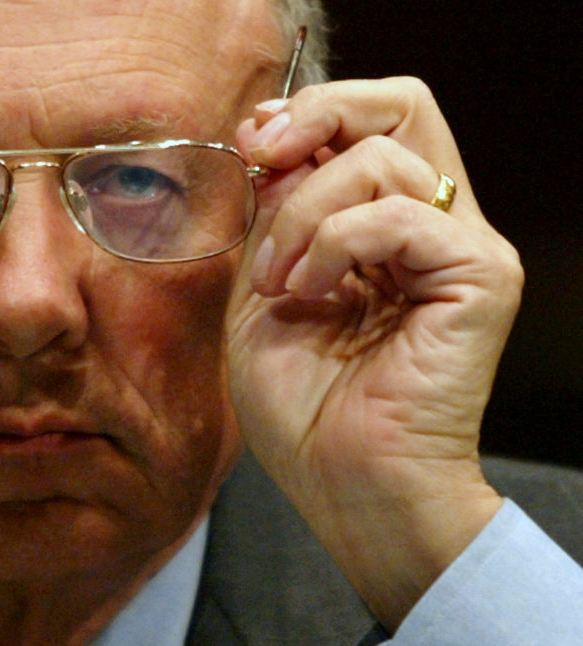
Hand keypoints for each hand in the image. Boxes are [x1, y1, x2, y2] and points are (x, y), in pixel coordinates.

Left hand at [225, 78, 521, 626]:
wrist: (345, 485)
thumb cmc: (303, 407)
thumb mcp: (262, 292)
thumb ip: (273, 220)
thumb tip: (275, 152)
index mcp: (382, 227)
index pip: (366, 125)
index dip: (306, 115)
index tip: (249, 143)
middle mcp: (431, 224)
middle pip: (403, 104)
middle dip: (321, 113)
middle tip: (266, 153)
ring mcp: (461, 246)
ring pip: (384, 157)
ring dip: (304, 212)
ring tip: (280, 281)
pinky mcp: (479, 276)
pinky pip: (400, 215)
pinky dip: (336, 244)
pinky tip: (311, 293)